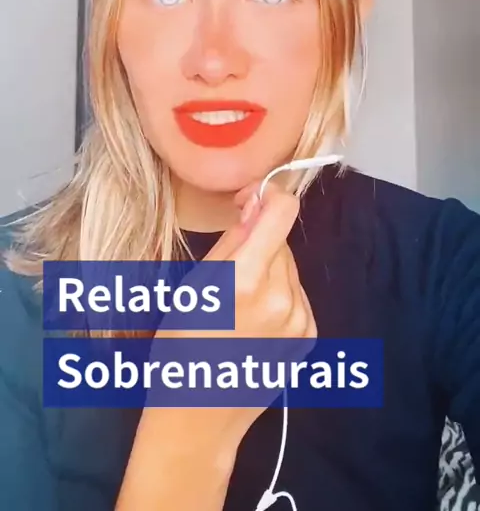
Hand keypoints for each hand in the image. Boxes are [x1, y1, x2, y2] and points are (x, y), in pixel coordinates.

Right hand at [153, 181, 316, 450]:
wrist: (197, 417)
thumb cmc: (180, 347)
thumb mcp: (194, 285)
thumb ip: (232, 241)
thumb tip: (256, 202)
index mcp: (247, 280)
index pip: (282, 211)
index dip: (267, 197)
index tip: (248, 202)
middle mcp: (282, 297)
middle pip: (282, 241)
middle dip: (259, 243)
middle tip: (228, 274)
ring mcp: (300, 320)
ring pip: (290, 268)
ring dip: (270, 270)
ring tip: (239, 304)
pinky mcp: (309, 337)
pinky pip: (296, 295)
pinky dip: (279, 296)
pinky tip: (253, 322)